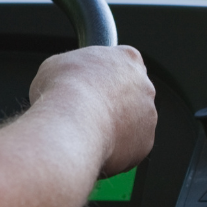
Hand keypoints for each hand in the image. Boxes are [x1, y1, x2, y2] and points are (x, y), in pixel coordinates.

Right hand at [29, 45, 156, 176]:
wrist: (72, 126)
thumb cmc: (63, 92)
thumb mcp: (57, 64)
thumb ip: (74, 68)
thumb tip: (67, 77)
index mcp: (128, 59)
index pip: (123, 63)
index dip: (105, 76)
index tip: (92, 84)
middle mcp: (145, 85)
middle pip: (132, 93)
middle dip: (113, 102)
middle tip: (88, 110)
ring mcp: (149, 114)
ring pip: (133, 122)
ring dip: (115, 126)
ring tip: (87, 130)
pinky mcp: (145, 141)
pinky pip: (130, 145)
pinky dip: (116, 148)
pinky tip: (95, 145)